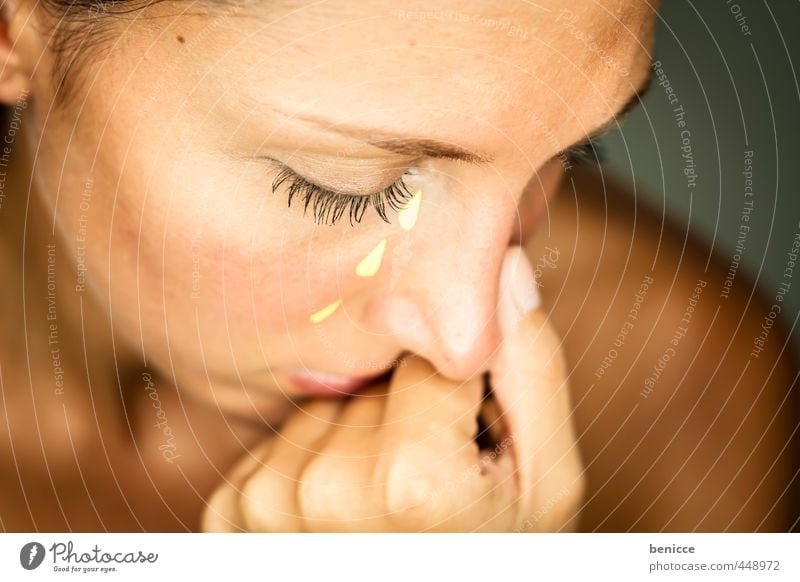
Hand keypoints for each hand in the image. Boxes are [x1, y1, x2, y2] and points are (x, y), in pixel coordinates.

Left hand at [201, 246, 583, 531]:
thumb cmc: (493, 555)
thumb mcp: (543, 479)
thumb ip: (531, 368)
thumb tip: (505, 264)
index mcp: (412, 482)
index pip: (432, 358)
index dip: (462, 391)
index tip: (473, 437)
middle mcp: (325, 494)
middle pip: (371, 380)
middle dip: (404, 413)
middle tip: (428, 474)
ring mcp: (268, 509)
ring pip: (324, 406)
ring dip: (354, 435)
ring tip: (384, 497)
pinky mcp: (233, 513)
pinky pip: (280, 440)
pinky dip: (310, 460)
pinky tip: (340, 508)